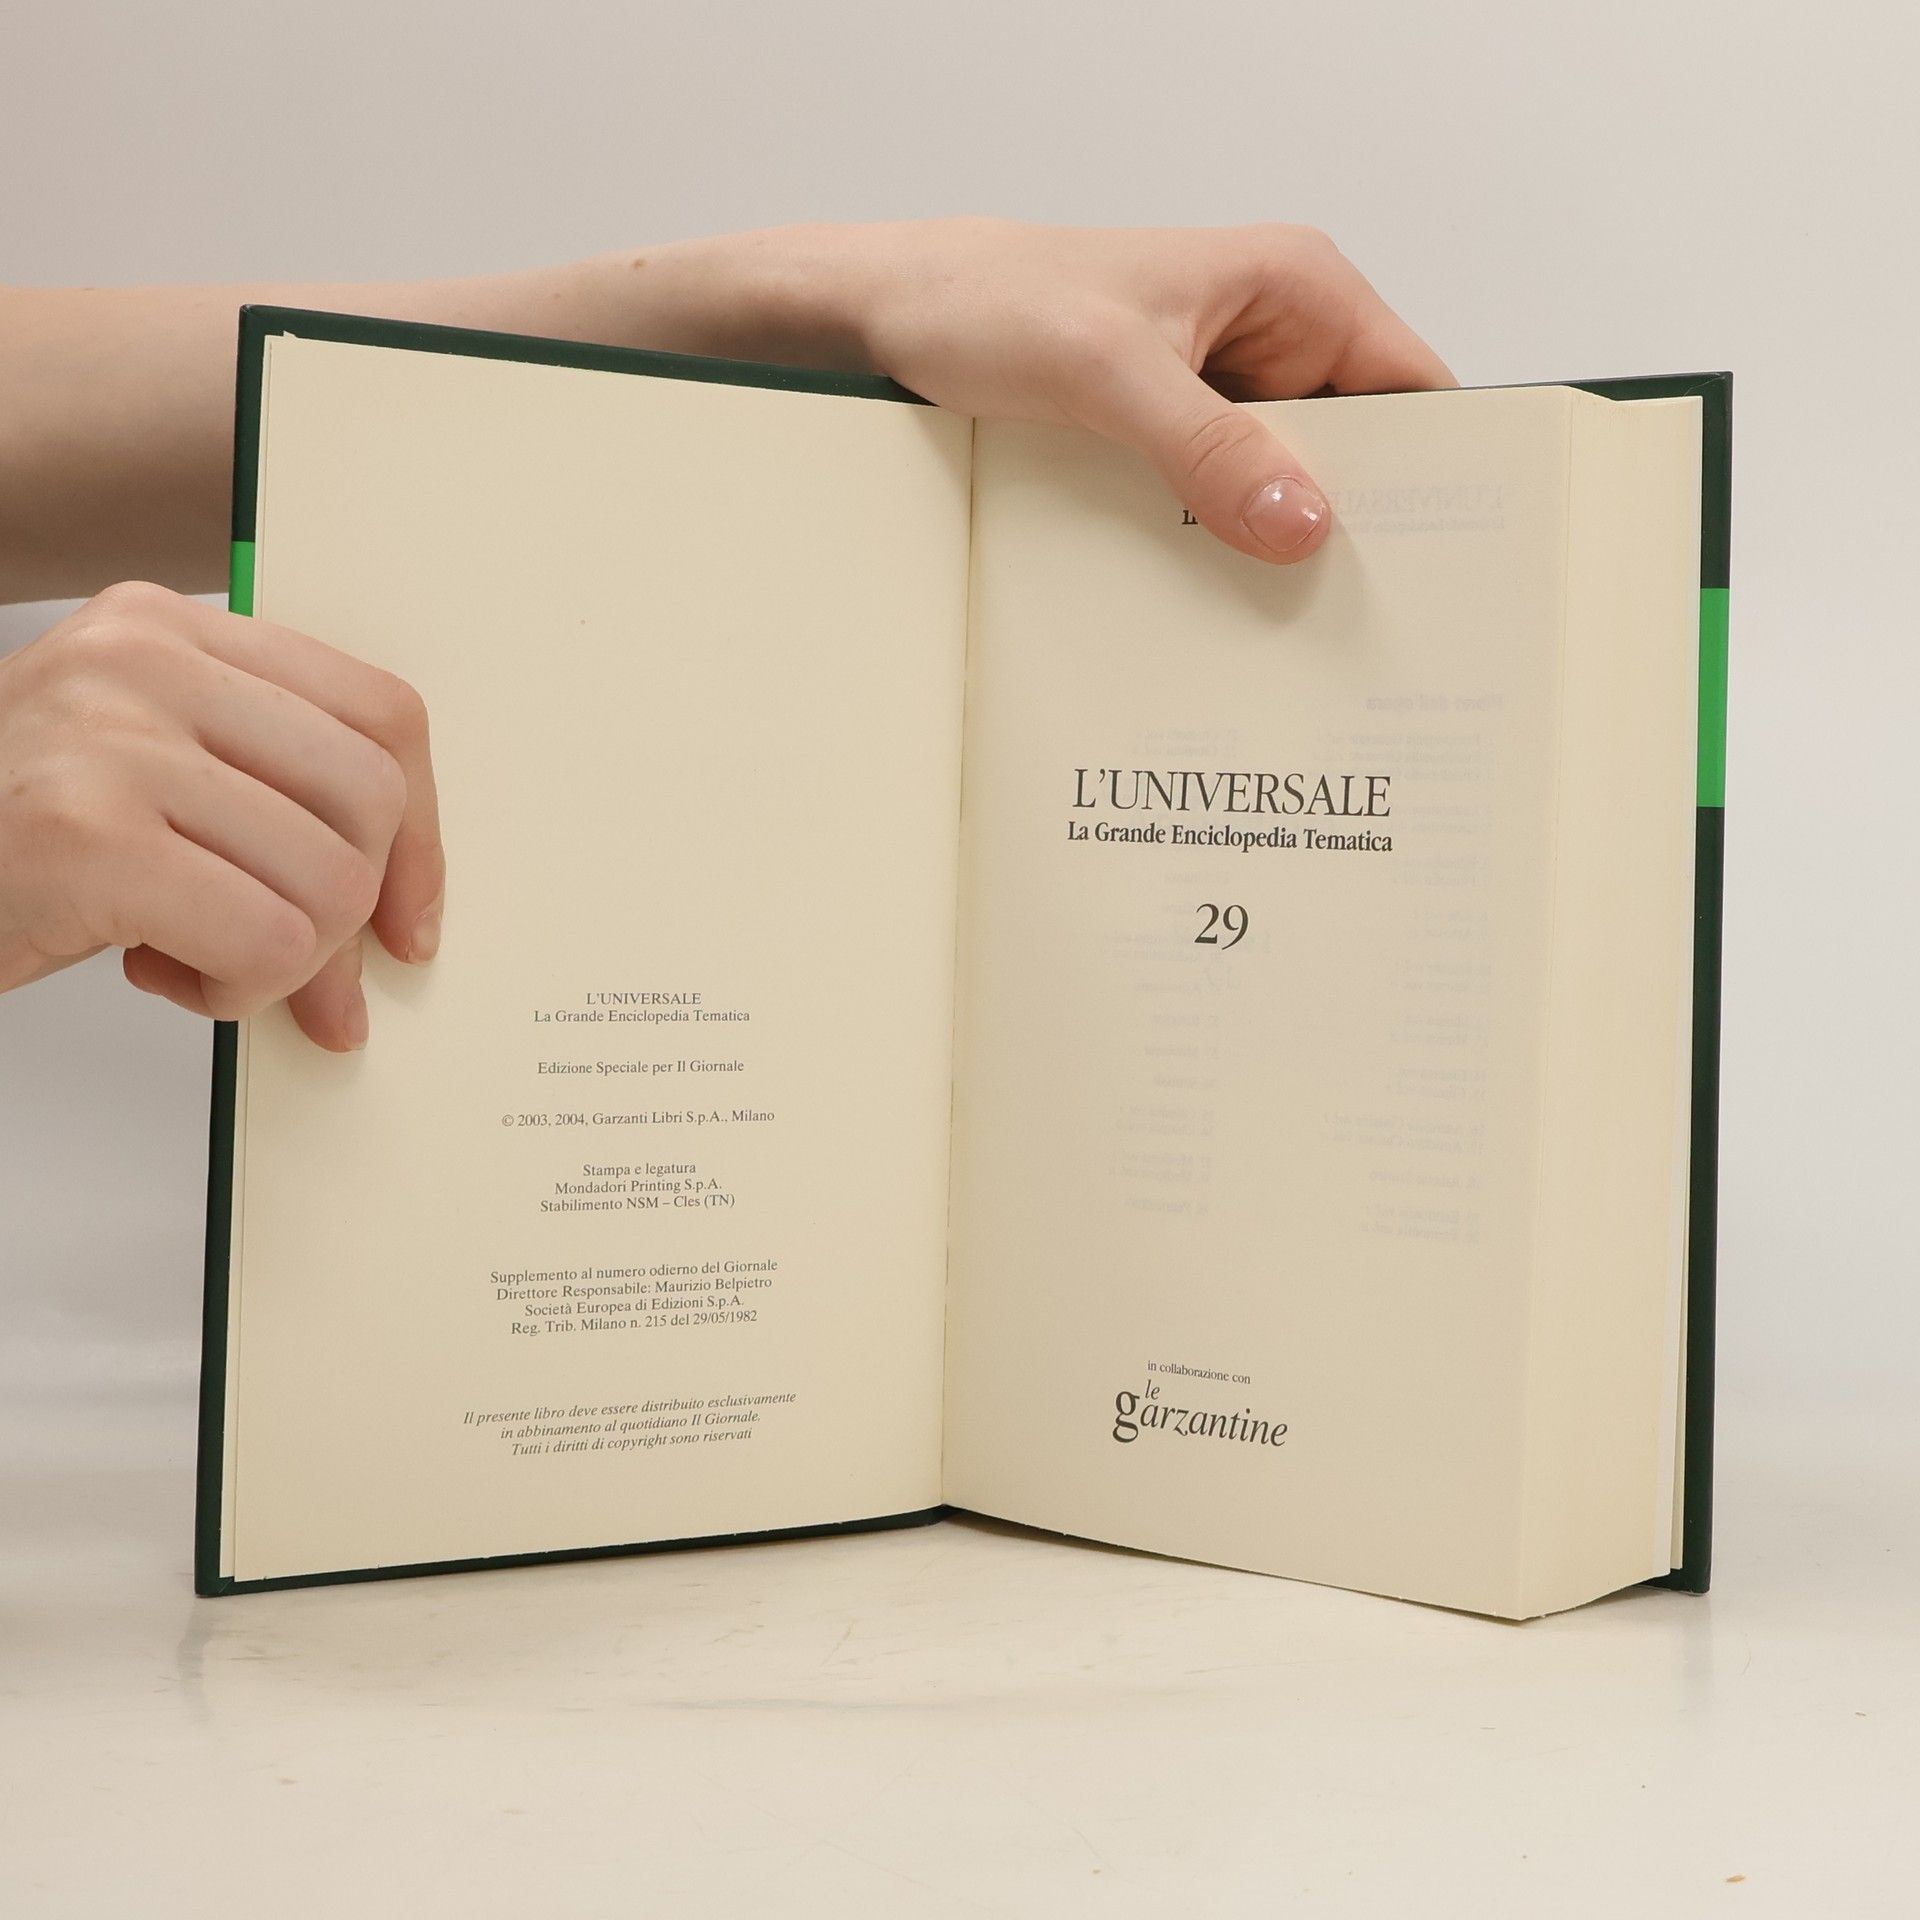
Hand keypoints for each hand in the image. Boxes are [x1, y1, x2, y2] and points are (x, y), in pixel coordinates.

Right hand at [0, 581, 443, 1049]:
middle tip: (295, 965)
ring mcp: (110, 739)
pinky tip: (163, 976)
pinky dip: (237, 992)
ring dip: (281, 962)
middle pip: (370, 797)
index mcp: (170, 628)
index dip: (421, 831)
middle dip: (354, 912)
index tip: (408, 917)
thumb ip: (271, 810)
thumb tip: (402, 927)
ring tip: (192, 957)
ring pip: (330, 881)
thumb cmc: (16, 846)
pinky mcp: (84, 834)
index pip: (380, 713)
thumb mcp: (150, 787)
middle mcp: (142, 660)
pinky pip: (268, 940)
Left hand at [801, 219, 1453, 562]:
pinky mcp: (1176, 432)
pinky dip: (1223, 543)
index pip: (1411, 388)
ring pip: (1288, 484)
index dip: (1436, 474)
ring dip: (1280, 546)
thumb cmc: (993, 302)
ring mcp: (1224, 389)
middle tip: (1358, 624)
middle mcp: (1274, 335)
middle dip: (1355, 528)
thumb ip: (1209, 448)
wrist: (897, 312)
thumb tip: (1304, 524)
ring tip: (1291, 633)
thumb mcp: (1109, 374)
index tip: (1440, 565)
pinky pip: (1225, 497)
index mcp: (1295, 287)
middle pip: (1358, 450)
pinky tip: (1219, 602)